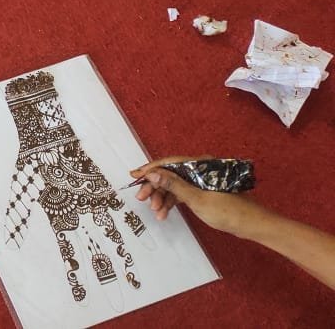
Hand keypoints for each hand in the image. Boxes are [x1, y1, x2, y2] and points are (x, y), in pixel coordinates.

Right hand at [131, 157, 269, 238]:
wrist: (253, 224)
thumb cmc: (227, 211)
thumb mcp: (197, 199)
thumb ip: (173, 185)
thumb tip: (153, 173)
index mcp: (199, 165)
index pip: (168, 163)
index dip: (150, 168)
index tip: (134, 175)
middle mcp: (199, 169)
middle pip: (170, 174)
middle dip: (154, 186)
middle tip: (142, 198)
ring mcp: (201, 181)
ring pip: (175, 185)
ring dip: (163, 197)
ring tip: (155, 210)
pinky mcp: (204, 191)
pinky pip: (182, 193)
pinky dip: (173, 202)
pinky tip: (165, 213)